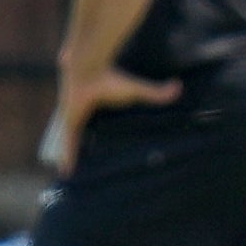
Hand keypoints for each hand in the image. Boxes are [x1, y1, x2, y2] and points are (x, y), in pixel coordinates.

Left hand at [46, 64, 179, 174]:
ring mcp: (72, 119)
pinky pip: (67, 143)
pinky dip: (67, 157)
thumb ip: (157, 93)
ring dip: (73, 157)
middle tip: (89, 169)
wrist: (89, 69)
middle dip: (84, 151)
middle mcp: (84, 116)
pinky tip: (65, 172)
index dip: (100, 139)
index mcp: (98, 110)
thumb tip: (180, 87)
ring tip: (76, 176)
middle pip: (84, 138)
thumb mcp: (138, 90)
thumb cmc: (112, 78)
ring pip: (73, 143)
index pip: (99, 128)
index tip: (105, 150)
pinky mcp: (67, 122)